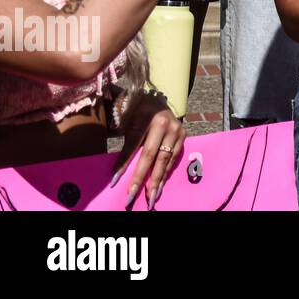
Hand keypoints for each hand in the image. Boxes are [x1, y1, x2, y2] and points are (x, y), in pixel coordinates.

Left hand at [113, 93, 184, 209]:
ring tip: (150, 197)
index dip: (123, 164)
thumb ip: (127, 144)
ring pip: (165, 159)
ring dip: (156, 180)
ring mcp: (176, 130)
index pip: (132, 145)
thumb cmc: (138, 114)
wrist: (158, 101)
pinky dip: (165, 173)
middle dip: (141, 178)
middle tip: (132, 196)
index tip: (114, 182)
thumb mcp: (128, 124)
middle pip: (151, 155)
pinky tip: (159, 185)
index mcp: (146, 117)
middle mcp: (164, 124)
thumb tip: (118, 172)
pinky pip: (173, 158)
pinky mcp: (183, 136)